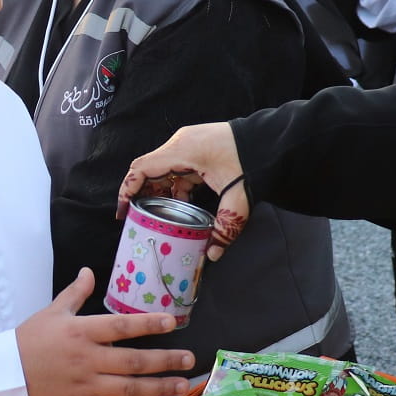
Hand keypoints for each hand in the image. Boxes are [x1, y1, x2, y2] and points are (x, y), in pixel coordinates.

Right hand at [18, 269, 195, 395]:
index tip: (171, 322)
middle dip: (165, 361)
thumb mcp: (52, 311)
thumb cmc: (30, 339)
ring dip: (158, 387)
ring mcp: (85, 385)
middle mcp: (87, 359)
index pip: (121, 327)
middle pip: (133, 361)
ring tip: (181, 385)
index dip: (148, 324)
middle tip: (189, 359)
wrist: (7, 374)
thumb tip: (89, 272)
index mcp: (82, 331)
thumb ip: (75, 293)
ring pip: (129, 389)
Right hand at [118, 122, 249, 262]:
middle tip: (136, 218)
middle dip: (141, 194)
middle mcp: (180, 144)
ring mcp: (188, 143)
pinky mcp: (197, 147)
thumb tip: (212, 254)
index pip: (141, 168)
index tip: (122, 211)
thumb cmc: (253, 162)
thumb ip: (224, 228)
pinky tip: (180, 204)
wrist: (273, 141)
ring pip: (162, 169)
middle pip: (149, 169)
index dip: (127, 190)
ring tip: (158, 216)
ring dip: (159, 191)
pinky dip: (174, 185)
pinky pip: (176, 167)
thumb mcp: (238, 201)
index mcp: (182, 151)